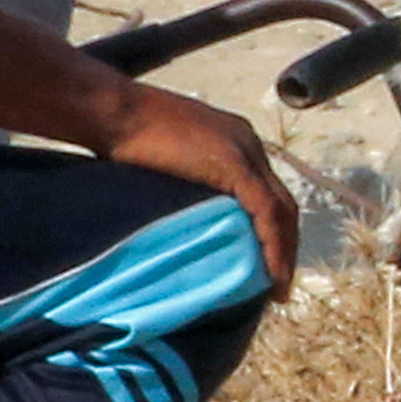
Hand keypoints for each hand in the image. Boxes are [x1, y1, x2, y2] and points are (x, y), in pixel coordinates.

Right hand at [100, 75, 298, 280]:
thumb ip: (189, 184)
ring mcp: (245, 152)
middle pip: (284, 203)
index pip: (269, 192)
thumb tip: (189, 221)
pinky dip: (272, 245)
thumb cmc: (126, 136)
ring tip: (276, 288)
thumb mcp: (169, 163)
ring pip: (281, 210)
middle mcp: (250, 144)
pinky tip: (269, 272)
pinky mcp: (234, 165)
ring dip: (284, 252)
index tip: (268, 264)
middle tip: (278, 284)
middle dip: (286, 246)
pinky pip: (266, 211)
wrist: (115, 113)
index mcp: (237, 141)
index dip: (274, 230)